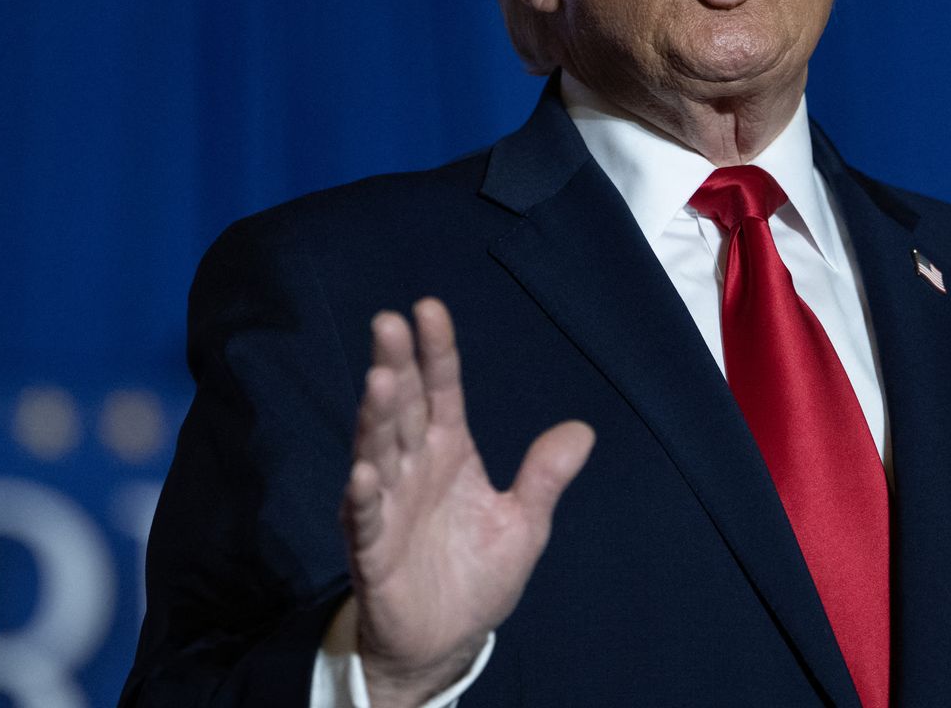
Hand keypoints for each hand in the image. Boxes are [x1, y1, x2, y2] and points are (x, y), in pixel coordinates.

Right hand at [342, 298, 594, 707]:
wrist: (445, 641)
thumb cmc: (477, 575)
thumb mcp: (523, 524)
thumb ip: (544, 477)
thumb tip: (584, 430)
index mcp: (450, 453)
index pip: (441, 391)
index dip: (436, 352)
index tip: (430, 308)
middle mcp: (413, 469)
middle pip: (403, 409)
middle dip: (395, 366)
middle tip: (389, 323)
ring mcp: (387, 505)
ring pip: (378, 451)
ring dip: (376, 418)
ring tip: (379, 380)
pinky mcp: (372, 549)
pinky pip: (366, 517)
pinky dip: (366, 495)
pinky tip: (367, 472)